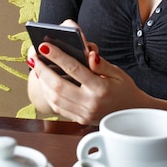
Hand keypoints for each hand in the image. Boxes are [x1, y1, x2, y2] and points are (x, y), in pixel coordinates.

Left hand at [32, 43, 148, 123]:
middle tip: (33, 56)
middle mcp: (90, 103)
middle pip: (58, 85)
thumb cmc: (124, 89)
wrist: (132, 112)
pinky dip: (48, 95)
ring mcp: (84, 114)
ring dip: (42, 82)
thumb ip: (101, 64)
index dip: (57, 56)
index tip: (44, 46)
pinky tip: (45, 83)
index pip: (74, 69)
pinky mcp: (80, 120)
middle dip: (43, 69)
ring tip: (37, 68)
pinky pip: (58, 108)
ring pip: (55, 98)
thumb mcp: (118, 73)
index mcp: (101, 89)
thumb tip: (89, 54)